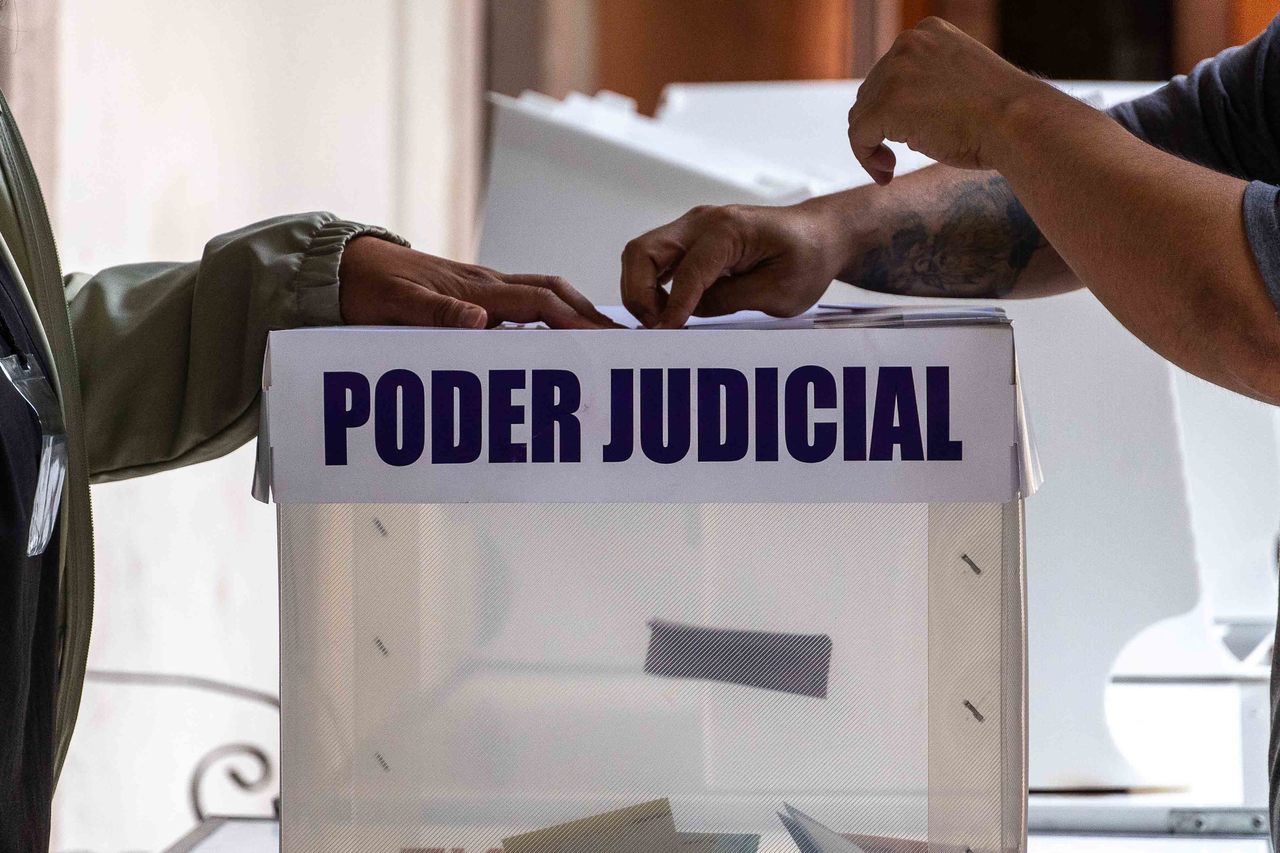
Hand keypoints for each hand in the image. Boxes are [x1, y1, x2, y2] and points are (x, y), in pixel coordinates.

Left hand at [339, 236, 614, 328]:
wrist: (345, 264)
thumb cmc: (368, 287)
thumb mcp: (394, 305)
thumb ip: (435, 315)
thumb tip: (479, 321)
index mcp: (474, 289)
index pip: (538, 304)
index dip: (573, 322)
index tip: (603, 340)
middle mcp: (486, 284)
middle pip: (553, 292)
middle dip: (589, 315)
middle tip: (622, 340)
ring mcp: (483, 286)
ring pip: (544, 294)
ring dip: (576, 313)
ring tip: (604, 338)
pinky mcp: (476, 293)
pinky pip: (525, 301)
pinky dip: (553, 314)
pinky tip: (561, 333)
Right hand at [620, 202, 846, 328]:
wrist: (821, 234)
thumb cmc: (808, 259)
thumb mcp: (779, 292)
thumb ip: (730, 300)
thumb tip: (688, 312)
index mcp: (728, 230)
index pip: (686, 273)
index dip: (672, 309)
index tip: (666, 336)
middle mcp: (703, 222)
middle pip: (642, 252)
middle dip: (639, 294)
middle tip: (654, 328)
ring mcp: (694, 227)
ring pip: (641, 255)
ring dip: (641, 290)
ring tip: (660, 322)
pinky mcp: (693, 239)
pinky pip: (656, 259)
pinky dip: (651, 284)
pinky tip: (666, 309)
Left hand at [848, 17, 1059, 183]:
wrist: (1019, 123)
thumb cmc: (1001, 116)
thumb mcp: (960, 84)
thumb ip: (927, 87)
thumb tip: (892, 116)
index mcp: (929, 32)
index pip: (890, 72)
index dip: (890, 108)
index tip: (907, 136)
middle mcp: (908, 44)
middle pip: (870, 92)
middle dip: (879, 127)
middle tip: (893, 159)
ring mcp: (896, 72)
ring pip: (861, 114)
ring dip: (871, 144)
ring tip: (891, 167)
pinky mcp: (887, 103)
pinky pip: (858, 135)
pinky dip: (865, 157)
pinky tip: (886, 173)